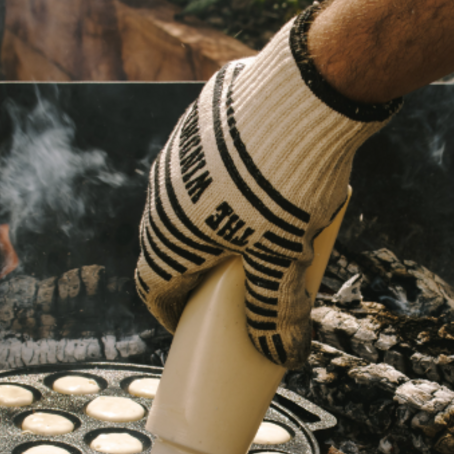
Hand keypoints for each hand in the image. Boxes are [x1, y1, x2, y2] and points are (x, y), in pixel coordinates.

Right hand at [135, 2, 400, 368]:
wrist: (300, 98)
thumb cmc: (285, 188)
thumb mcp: (284, 257)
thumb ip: (276, 309)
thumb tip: (284, 355)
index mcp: (171, 236)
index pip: (153, 286)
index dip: (169, 313)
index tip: (188, 325)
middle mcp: (162, 196)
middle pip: (166, 246)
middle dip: (191, 271)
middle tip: (224, 285)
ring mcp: (177, 154)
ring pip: (184, 203)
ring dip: (206, 225)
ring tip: (248, 232)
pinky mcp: (199, 122)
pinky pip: (202, 166)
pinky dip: (221, 186)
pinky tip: (256, 185)